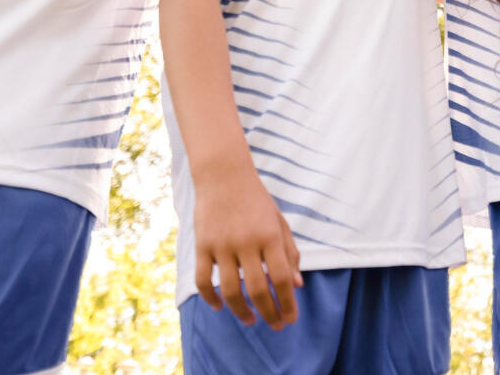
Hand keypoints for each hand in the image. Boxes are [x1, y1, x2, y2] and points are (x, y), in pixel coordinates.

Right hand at [193, 169, 302, 329]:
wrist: (224, 174)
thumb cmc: (256, 200)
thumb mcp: (279, 222)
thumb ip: (289, 252)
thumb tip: (297, 285)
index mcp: (270, 235)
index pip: (283, 278)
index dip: (288, 303)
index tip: (290, 319)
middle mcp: (247, 241)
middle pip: (258, 289)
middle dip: (269, 313)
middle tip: (275, 326)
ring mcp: (222, 244)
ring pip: (230, 290)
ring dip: (241, 312)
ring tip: (251, 320)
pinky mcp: (202, 245)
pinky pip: (203, 280)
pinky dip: (210, 298)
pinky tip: (219, 307)